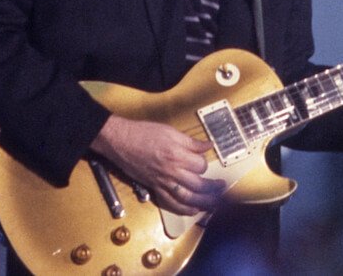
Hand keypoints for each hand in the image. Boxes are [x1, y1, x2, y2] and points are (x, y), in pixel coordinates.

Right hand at [90, 115, 223, 215]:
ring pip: (188, 198)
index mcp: (177, 154)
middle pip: (199, 184)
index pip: (201, 164)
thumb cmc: (143, 133)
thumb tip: (207, 145)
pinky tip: (194, 210)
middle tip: (222, 187)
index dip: (205, 163)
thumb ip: (190, 142)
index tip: (203, 160)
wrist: (120, 141)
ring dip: (204, 203)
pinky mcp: (154, 188)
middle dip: (213, 187)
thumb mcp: (170, 131)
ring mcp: (163, 182)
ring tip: (215, 204)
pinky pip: (171, 203)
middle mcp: (172, 171)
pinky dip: (184, 209)